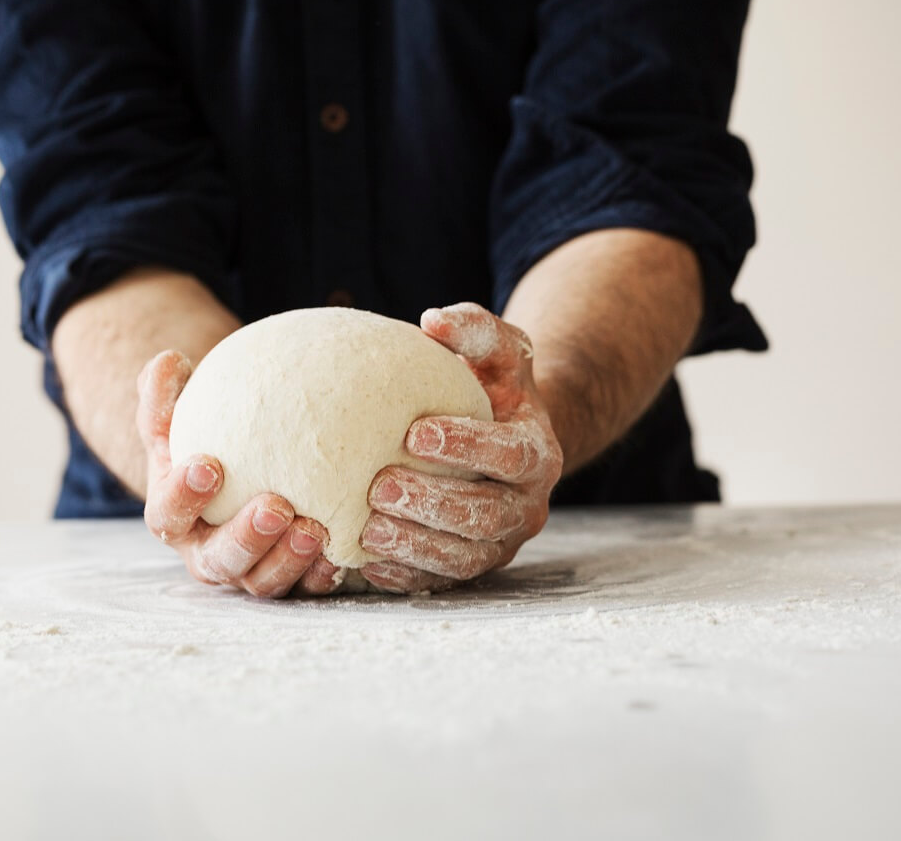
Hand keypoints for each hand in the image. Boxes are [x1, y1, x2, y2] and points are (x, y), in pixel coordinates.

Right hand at [136, 350, 341, 596]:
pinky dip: (322, 574)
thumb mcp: (177, 417)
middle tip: (275, 506)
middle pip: (219, 561)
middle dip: (246, 538)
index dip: (184, 496)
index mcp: (173, 517)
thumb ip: (164, 392)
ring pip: (262, 581)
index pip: (168, 514)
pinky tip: (345, 551)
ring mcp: (247, 571)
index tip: (209, 465)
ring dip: (288, 559)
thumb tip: (168, 360)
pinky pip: (305, 586)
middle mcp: (206, 552)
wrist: (232, 476)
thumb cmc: (202, 440)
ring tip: (316, 528)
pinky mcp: (287, 579)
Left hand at [359, 303, 562, 592]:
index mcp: (536, 453)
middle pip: (485, 515)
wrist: (503, 443)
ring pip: (462, 557)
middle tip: (378, 485)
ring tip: (366, 528)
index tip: (413, 432)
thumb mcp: (496, 353)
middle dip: (432, 504)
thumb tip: (434, 320)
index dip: (465, 446)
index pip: (509, 455)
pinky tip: (364, 563)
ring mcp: (500, 543)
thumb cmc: (491, 390)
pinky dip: (403, 576)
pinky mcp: (472, 567)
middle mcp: (526, 506)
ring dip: (413, 546)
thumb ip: (475, 330)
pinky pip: (439, 581)